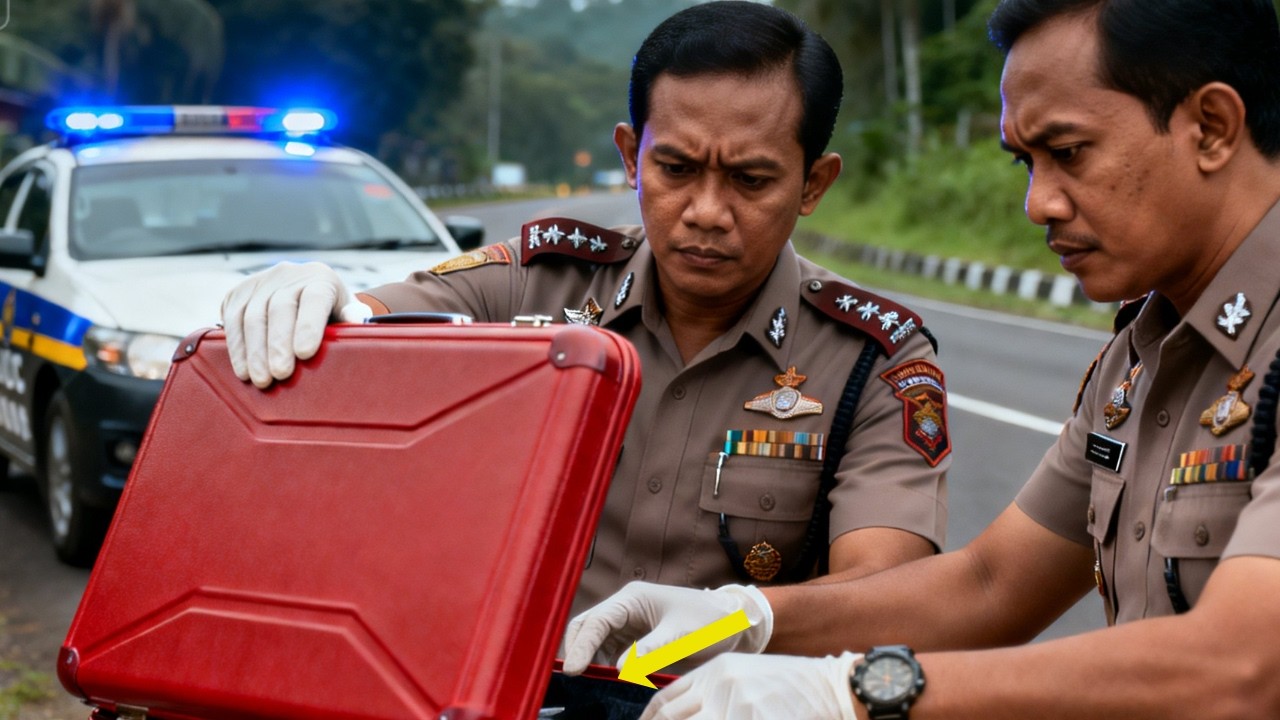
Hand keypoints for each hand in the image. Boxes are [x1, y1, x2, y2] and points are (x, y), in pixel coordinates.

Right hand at [220, 261, 371, 387]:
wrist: (303, 291)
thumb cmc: (331, 312)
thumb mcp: (347, 312)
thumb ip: (353, 318)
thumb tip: (355, 321)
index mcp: (320, 278)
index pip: (314, 299)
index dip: (309, 326)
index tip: (305, 354)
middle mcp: (288, 275)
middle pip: (279, 309)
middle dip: (278, 345)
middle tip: (280, 375)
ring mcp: (260, 281)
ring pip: (252, 315)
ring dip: (254, 351)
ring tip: (261, 379)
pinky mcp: (238, 292)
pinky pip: (232, 319)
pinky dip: (237, 347)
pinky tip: (243, 370)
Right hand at [560, 582, 772, 675]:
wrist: (732, 624)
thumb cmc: (709, 621)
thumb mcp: (682, 635)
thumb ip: (651, 649)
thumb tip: (617, 668)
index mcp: (632, 599)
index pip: (596, 621)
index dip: (581, 645)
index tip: (573, 670)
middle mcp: (625, 611)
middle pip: (587, 628)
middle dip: (576, 651)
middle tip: (570, 680)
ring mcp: (628, 627)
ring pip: (595, 644)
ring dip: (588, 662)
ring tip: (583, 686)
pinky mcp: (635, 644)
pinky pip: (610, 656)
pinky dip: (602, 669)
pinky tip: (600, 685)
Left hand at [640, 651, 861, 719]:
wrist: (831, 687)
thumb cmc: (786, 686)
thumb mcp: (742, 676)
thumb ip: (710, 692)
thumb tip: (674, 715)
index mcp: (715, 671)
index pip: (666, 699)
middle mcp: (721, 686)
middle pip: (673, 719)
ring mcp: (739, 708)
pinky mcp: (757, 719)